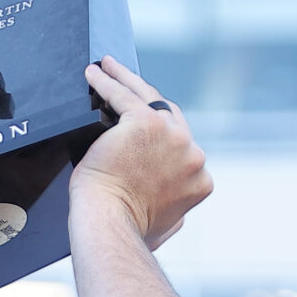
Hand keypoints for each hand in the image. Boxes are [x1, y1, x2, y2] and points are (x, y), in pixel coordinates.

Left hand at [75, 58, 211, 249]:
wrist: (111, 223)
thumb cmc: (129, 231)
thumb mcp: (167, 226)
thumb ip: (175, 210)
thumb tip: (175, 212)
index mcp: (200, 178)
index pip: (182, 145)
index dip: (163, 131)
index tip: (145, 119)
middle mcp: (193, 153)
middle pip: (170, 113)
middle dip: (147, 97)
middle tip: (126, 82)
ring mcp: (172, 136)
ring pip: (147, 96)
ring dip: (126, 77)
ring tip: (108, 66)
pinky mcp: (144, 122)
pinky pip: (122, 94)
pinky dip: (108, 81)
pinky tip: (96, 73)